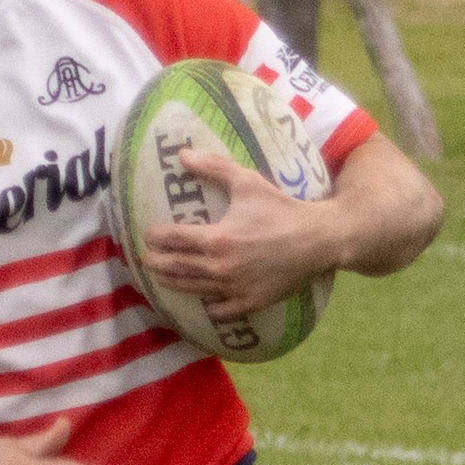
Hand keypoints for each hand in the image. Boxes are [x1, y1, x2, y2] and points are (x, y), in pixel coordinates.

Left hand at [140, 149, 338, 321]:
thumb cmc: (281, 209)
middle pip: (175, 268)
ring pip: (192, 290)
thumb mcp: (247, 182)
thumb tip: (181, 153)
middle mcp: (220, 268)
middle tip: (147, 259)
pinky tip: (202, 299)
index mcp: (216, 239)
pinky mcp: (249, 303)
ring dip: (172, 283)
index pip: (172, 240)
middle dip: (156, 263)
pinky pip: (219, 311)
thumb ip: (213, 168)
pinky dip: (207, 306)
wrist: (317, 240)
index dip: (154, 237)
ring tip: (162, 278)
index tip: (148, 235)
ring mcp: (234, 289)